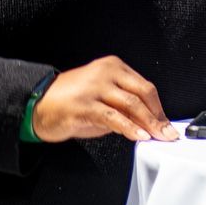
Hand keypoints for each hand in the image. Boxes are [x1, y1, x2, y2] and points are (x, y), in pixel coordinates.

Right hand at [31, 55, 177, 143]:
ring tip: (158, 137)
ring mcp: (94, 87)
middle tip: (168, 134)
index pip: (144, 86)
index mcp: (113, 67)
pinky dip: (129, 127)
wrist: (37, 105)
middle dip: (158, 116)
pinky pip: (113, 117)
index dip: (158, 107)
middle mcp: (106, 73)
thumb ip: (123, 107)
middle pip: (142, 93)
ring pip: (131, 104)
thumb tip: (148, 122)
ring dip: (148, 123)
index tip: (166, 124)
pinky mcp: (84, 105)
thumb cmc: (71, 102)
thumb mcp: (102, 99)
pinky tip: (138, 136)